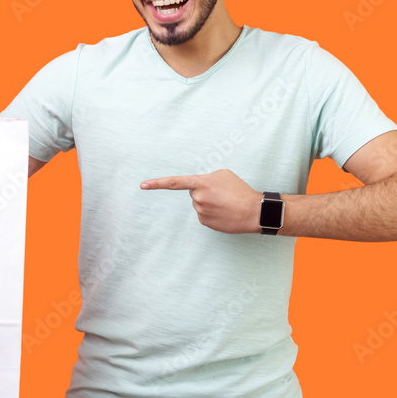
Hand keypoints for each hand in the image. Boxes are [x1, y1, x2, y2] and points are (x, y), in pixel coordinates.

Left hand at [140, 169, 261, 233]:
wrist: (253, 211)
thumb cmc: (240, 190)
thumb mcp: (223, 174)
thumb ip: (206, 177)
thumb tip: (197, 187)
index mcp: (201, 183)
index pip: (175, 183)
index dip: (157, 183)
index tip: (143, 185)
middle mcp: (197, 198)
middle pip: (194, 193)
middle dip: (204, 192)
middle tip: (222, 194)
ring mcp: (200, 212)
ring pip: (199, 204)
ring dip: (210, 203)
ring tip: (226, 203)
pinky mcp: (205, 223)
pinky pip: (204, 215)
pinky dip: (213, 213)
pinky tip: (225, 212)